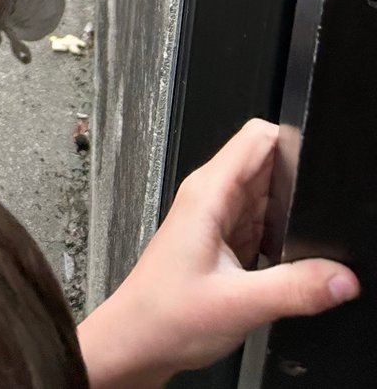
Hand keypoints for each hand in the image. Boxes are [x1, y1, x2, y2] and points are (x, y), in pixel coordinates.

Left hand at [76, 121, 357, 387]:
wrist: (138, 343)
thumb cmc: (167, 316)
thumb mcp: (240, 304)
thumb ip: (295, 288)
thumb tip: (342, 277)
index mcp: (209, 193)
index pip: (257, 138)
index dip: (293, 143)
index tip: (322, 166)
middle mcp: (211, 197)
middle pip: (268, 165)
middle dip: (299, 186)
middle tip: (318, 223)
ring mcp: (216, 218)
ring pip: (267, 196)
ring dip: (290, 214)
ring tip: (304, 246)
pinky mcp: (222, 241)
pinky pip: (262, 224)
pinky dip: (281, 237)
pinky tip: (286, 263)